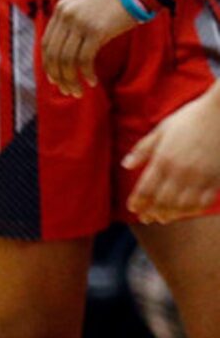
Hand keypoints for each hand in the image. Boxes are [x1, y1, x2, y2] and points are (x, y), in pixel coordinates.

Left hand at [43, 0, 134, 95]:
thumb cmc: (113, 1)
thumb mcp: (85, 8)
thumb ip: (72, 25)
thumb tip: (66, 54)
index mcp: (60, 10)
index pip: (46, 43)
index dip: (48, 64)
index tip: (54, 79)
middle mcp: (66, 16)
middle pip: (54, 54)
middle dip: (58, 76)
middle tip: (67, 91)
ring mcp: (80, 23)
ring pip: (67, 59)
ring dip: (71, 79)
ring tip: (78, 91)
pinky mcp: (97, 31)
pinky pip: (85, 59)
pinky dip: (86, 74)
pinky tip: (93, 82)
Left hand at [125, 89, 219, 221]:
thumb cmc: (189, 119)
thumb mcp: (161, 130)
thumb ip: (143, 149)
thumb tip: (126, 165)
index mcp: (163, 159)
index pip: (145, 189)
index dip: (138, 202)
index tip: (133, 209)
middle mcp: (180, 171)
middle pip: (162, 201)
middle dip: (152, 212)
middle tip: (147, 219)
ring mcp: (200, 176)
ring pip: (182, 205)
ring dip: (171, 214)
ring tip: (164, 218)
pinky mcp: (216, 178)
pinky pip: (204, 201)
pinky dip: (194, 209)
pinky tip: (187, 211)